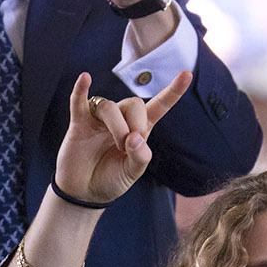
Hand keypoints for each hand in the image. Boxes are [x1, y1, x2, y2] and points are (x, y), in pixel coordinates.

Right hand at [54, 70, 190, 204]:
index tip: (187, 74)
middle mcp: (121, 120)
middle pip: (133, 103)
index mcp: (140, 129)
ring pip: (109, 106)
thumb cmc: (112, 179)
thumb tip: (135, 137)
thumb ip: (140, 156)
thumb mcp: (133, 172)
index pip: (159, 105)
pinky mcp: (79, 123)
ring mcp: (99, 120)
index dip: (173, 91)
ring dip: (116, 124)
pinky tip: (85, 78)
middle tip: (127, 145)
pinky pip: (79, 101)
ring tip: (117, 145)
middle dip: (135, 123)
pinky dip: (81, 90)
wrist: (85, 192)